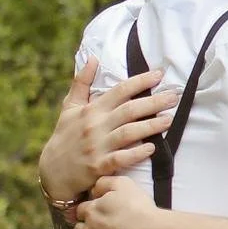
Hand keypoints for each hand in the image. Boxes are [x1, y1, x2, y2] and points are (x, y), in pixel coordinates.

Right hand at [39, 59, 180, 207]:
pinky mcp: (99, 166)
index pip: (119, 91)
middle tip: (174, 97)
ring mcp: (97, 146)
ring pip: (128, 133)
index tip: (159, 74)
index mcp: (91, 110)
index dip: (140, 81)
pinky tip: (152, 148)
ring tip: (170, 120)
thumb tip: (92, 57)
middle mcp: (95, 126)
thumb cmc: (65, 136)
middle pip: (129, 110)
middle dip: (154, 102)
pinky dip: (136, 153)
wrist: (53, 171)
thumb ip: (81, 82)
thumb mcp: (69, 107)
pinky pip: (120, 158)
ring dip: (151, 126)